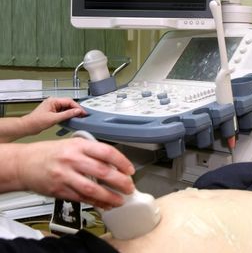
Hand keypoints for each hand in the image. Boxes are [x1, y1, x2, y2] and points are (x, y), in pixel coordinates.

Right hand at [15, 138, 134, 208]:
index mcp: (79, 145)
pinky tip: (104, 204)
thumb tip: (115, 165)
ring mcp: (65, 175)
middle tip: (129, 187)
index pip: (107, 152)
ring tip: (120, 200)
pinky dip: (95, 202)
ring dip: (110, 196)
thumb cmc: (50, 153)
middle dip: (121, 182)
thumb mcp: (73, 144)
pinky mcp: (59, 190)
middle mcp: (72, 159)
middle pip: (103, 171)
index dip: (122, 162)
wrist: (23, 163)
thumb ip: (92, 153)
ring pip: (93, 188)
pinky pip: (81, 198)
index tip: (130, 170)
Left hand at [20, 97, 86, 135]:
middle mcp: (53, 102)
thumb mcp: (54, 119)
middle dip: (76, 109)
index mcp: (53, 100)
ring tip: (78, 117)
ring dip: (72, 112)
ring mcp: (53, 107)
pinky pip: (63, 111)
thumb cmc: (36, 122)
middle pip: (69, 104)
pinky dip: (68, 115)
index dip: (78, 107)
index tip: (83, 113)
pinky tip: (71, 119)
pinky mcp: (53, 112)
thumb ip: (67, 114)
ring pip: (66, 108)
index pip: (69, 101)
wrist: (27, 127)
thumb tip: (78, 111)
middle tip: (83, 115)